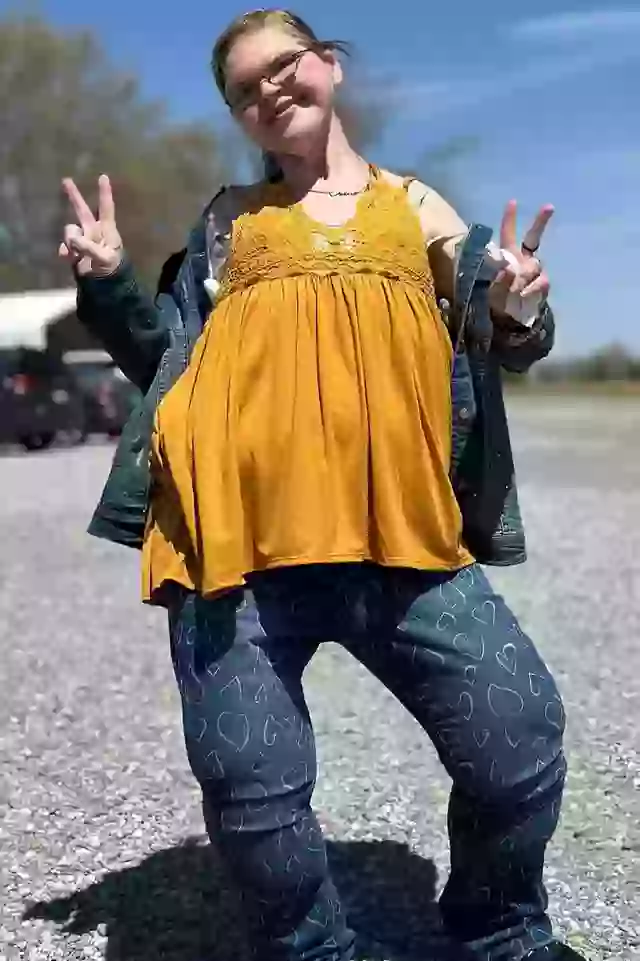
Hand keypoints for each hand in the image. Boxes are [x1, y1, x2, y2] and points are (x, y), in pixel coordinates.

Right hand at [59, 175, 122, 276]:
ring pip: (69, 230)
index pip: (105, 208)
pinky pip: (64, 246)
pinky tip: (69, 258)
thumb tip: (72, 239)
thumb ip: (89, 247)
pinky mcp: (74, 250)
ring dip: (71, 240)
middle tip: (66, 181)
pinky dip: (65, 251)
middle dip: (74, 196)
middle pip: (82, 210)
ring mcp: (83, 239)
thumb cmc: (111, 268)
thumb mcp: (105, 258)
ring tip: (78, 253)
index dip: (105, 193)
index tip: (103, 177)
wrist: (105, 285)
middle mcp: (93, 230)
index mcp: (106, 229)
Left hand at [490, 200, 553, 319]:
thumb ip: (498, 281)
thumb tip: (509, 271)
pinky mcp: (542, 284)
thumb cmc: (495, 302)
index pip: (509, 234)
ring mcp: (534, 271)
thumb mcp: (490, 291)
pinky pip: (540, 282)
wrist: (509, 320)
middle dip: (540, 222)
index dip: (510, 219)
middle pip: (534, 238)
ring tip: (511, 291)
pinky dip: (531, 290)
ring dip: (522, 278)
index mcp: (507, 256)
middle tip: (549, 206)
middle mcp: (523, 259)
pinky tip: (523, 296)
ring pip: (533, 266)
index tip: (512, 202)